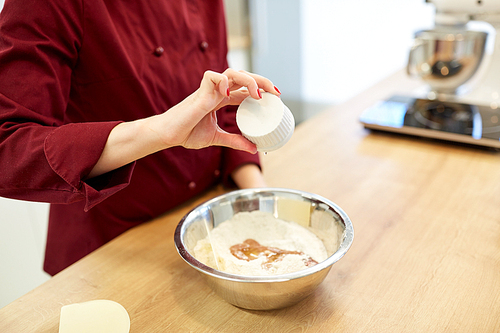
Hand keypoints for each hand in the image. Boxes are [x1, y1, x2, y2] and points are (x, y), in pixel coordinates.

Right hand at [154, 68, 279, 152]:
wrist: (168, 135)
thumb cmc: (187, 133)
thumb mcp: (216, 138)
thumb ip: (234, 140)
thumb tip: (254, 149)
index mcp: (221, 99)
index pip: (245, 88)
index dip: (261, 89)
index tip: (276, 98)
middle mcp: (217, 91)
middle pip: (243, 76)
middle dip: (262, 81)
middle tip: (276, 93)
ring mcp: (209, 90)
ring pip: (232, 72)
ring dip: (249, 80)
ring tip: (258, 95)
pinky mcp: (199, 93)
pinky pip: (212, 76)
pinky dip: (223, 82)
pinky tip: (230, 94)